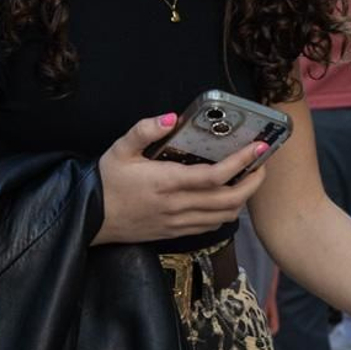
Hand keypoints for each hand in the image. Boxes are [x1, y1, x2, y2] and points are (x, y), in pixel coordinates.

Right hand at [92, 112, 268, 244]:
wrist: (89, 219)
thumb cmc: (106, 182)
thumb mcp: (120, 149)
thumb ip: (144, 130)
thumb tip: (172, 116)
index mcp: (167, 182)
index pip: (215, 176)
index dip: (242, 162)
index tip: (259, 149)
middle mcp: (178, 205)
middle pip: (230, 200)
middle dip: (253, 182)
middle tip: (261, 165)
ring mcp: (178, 222)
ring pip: (225, 216)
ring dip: (243, 199)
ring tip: (247, 179)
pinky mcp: (176, 233)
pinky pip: (211, 226)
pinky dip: (226, 212)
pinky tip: (226, 197)